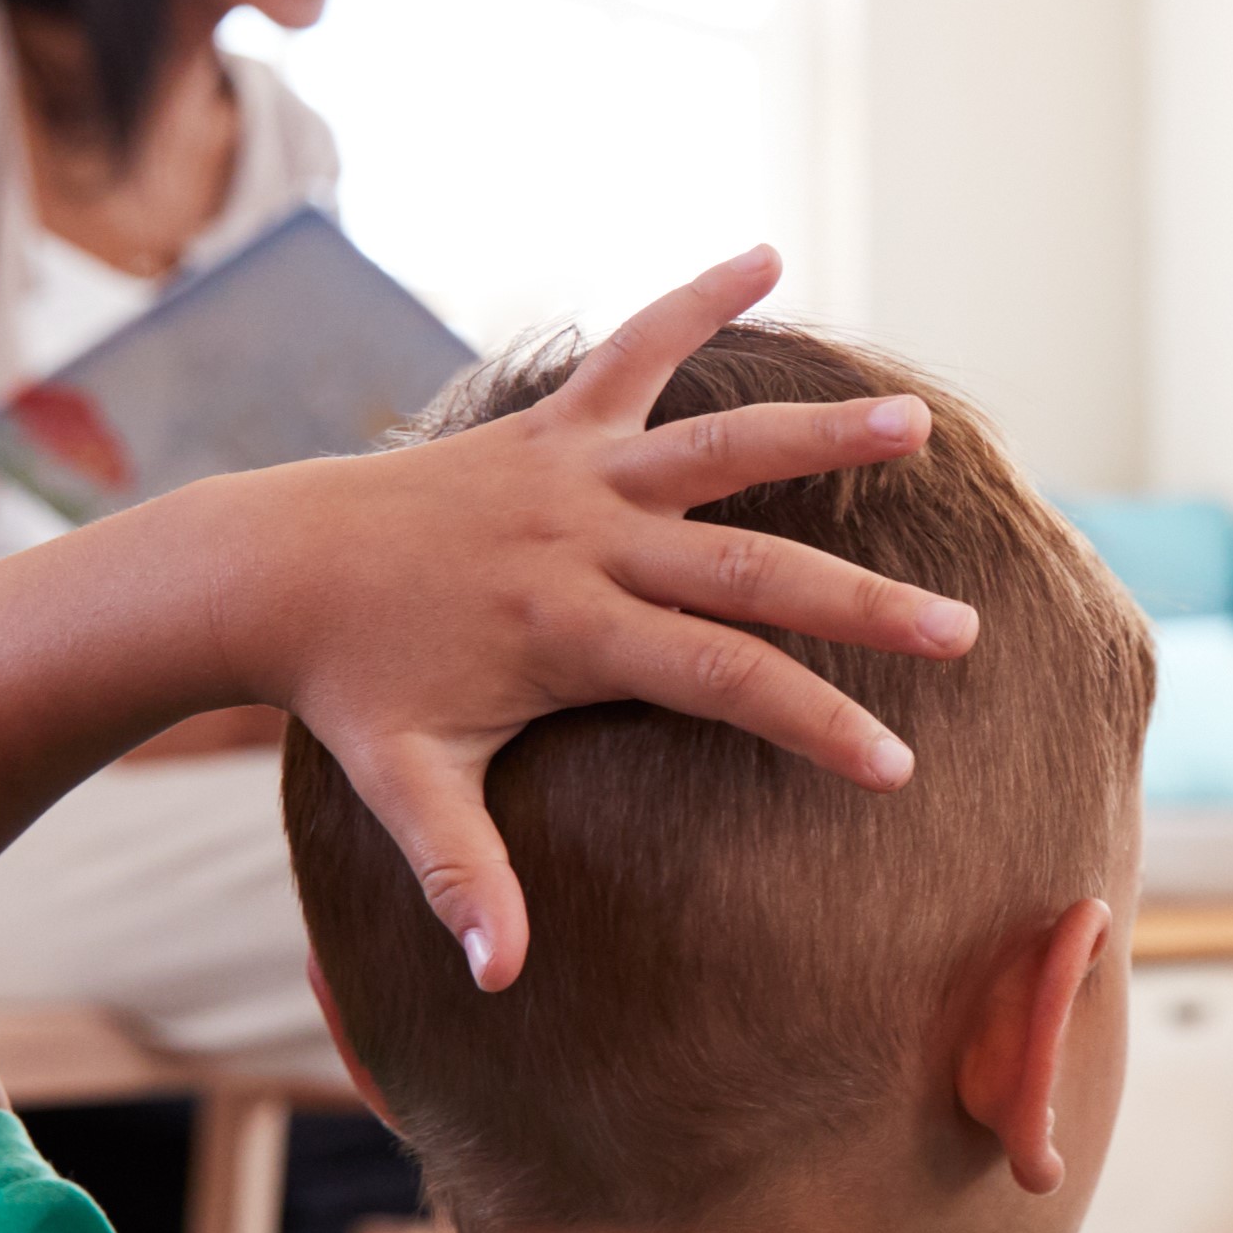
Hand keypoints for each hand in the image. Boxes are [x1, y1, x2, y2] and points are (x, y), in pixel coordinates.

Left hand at [231, 250, 978, 991]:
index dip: (812, 723)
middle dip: (862, 604)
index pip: (719, 680)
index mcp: (567, 630)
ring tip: (917, 426)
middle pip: (750, 570)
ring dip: (820, 434)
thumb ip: (462, 877)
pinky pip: (633, 347)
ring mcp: (573, 469)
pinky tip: (766, 255)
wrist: (271, 567)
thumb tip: (499, 977)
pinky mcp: (552, 420)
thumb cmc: (350, 690)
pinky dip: (695, 297)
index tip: (896, 768)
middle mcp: (584, 540)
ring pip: (718, 447)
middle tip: (962, 631)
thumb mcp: (405, 789)